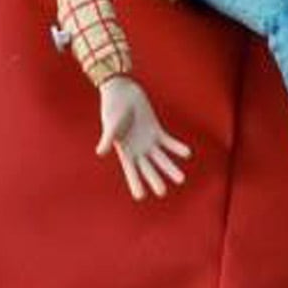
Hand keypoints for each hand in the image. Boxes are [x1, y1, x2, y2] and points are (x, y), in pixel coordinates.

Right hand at [96, 77, 191, 201]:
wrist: (121, 90)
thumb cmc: (112, 107)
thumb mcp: (110, 124)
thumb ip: (108, 139)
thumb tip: (100, 152)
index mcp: (125, 151)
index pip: (131, 172)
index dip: (135, 184)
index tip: (140, 197)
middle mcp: (138, 150)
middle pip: (148, 169)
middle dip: (155, 180)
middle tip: (162, 192)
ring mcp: (148, 141)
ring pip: (161, 158)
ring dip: (171, 168)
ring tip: (181, 179)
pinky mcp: (156, 130)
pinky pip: (168, 141)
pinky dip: (177, 147)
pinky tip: (187, 153)